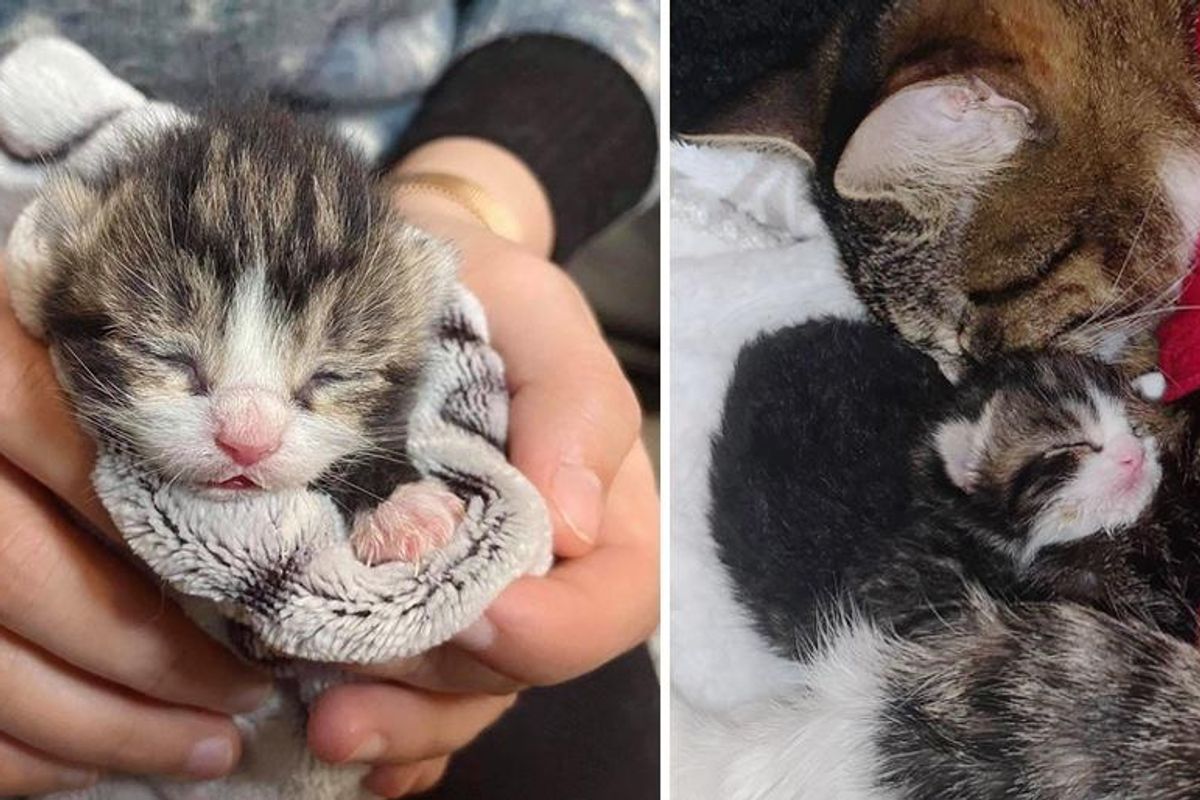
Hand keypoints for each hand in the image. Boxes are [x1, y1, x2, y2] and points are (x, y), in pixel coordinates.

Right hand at [0, 273, 271, 794]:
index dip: (177, 532)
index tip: (266, 581)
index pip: (86, 463)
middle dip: (159, 659)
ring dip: (112, 727)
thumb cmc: (10, 358)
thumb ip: (123, 387)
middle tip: (250, 691)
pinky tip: (94, 763)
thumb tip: (255, 466)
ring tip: (208, 746)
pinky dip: (24, 758)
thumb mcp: (47, 339)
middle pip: (40, 586)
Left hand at [305, 138, 659, 796]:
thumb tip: (575, 524)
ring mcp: (466, 594)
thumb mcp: (533, 311)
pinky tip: (320, 729)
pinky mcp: (394, 605)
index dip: (563, 630)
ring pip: (457, 692)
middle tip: (355, 691)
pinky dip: (376, 730)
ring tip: (324, 726)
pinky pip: (403, 691)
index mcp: (599, 506)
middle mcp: (540, 568)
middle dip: (447, 687)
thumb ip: (575, 398)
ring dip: (399, 723)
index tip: (486, 612)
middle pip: (521, 664)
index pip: (616, 596)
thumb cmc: (476, 289)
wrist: (389, 284)